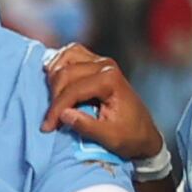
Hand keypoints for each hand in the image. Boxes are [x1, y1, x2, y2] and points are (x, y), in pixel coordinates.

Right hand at [42, 43, 167, 164]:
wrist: (144, 132)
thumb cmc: (130, 136)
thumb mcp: (110, 138)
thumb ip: (87, 126)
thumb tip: (63, 114)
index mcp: (110, 80)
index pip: (73, 90)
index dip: (56, 109)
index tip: (47, 127)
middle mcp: (105, 65)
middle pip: (65, 72)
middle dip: (53, 96)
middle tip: (51, 119)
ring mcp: (101, 61)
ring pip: (65, 57)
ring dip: (54, 76)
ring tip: (52, 98)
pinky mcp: (96, 63)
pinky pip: (71, 53)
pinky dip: (59, 63)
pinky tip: (54, 79)